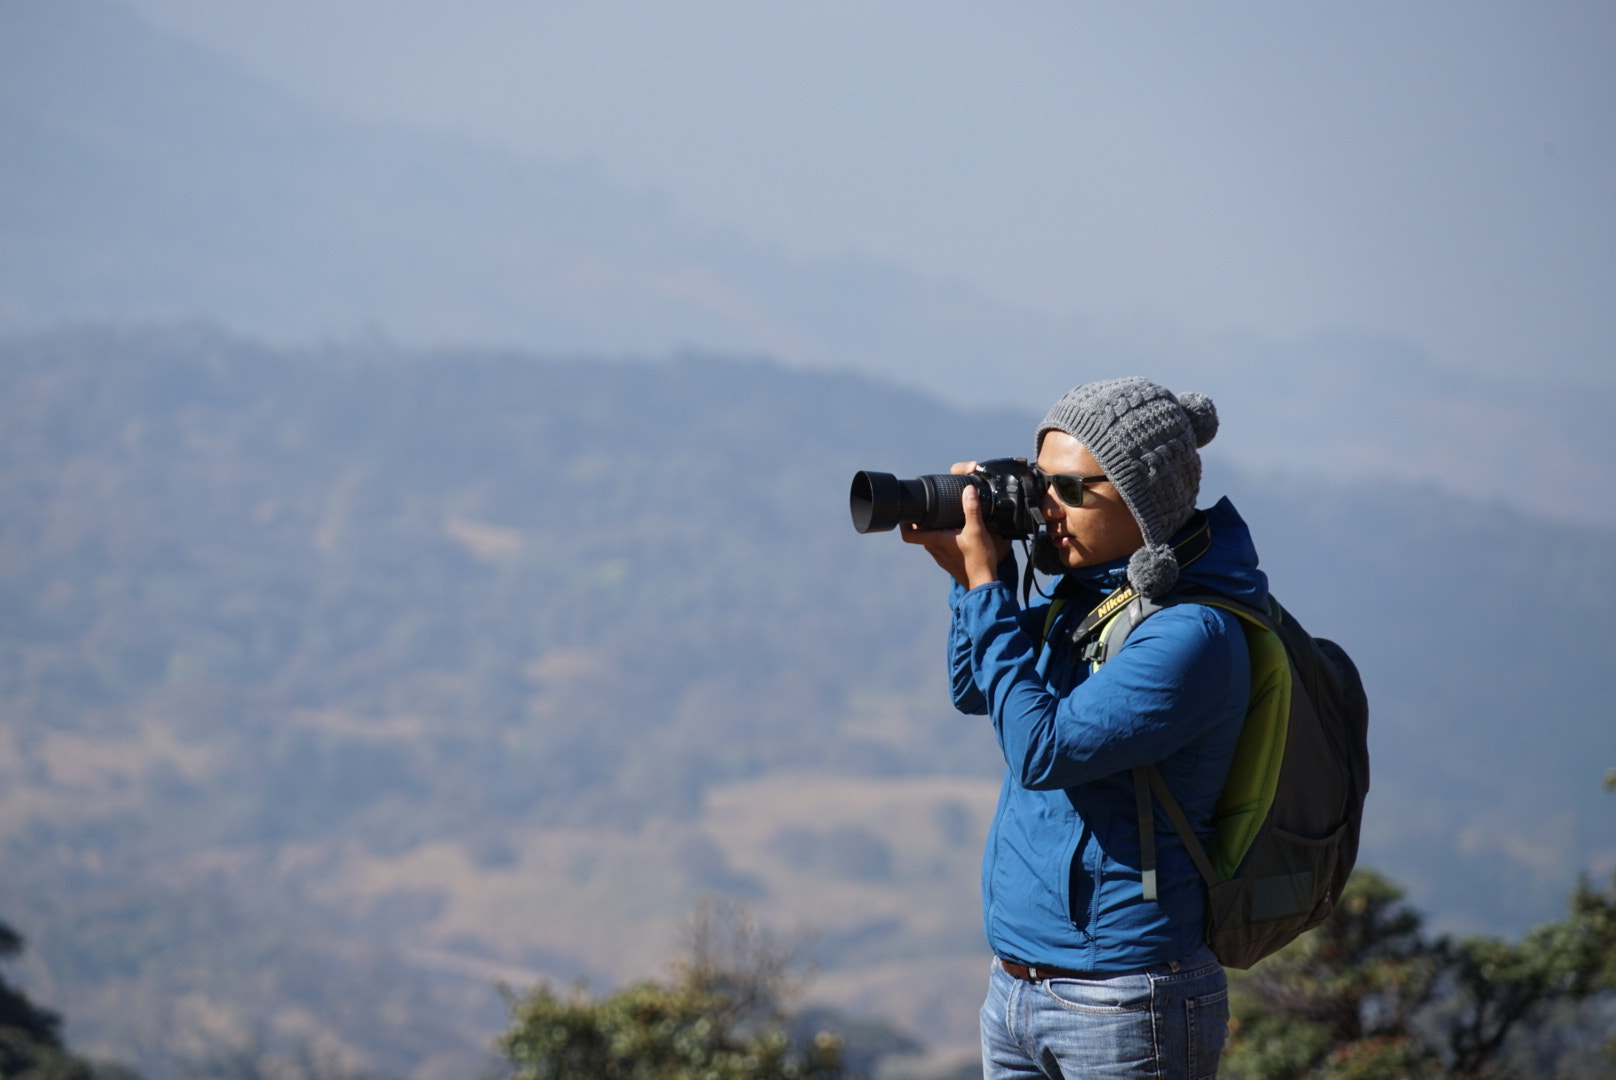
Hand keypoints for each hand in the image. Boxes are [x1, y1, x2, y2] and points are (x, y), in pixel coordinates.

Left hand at [900, 461, 1012, 588]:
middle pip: (919, 534)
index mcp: (935, 541)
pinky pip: (940, 547)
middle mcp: (934, 550)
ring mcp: (940, 557)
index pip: (909, 534)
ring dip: (933, 529)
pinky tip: (955, 533)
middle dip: (921, 520)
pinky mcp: (948, 561)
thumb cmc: (978, 560)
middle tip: (928, 507)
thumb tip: (969, 490)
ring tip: (942, 517)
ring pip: (930, 540)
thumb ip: (972, 509)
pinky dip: (942, 538)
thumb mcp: (977, 530)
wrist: (984, 583)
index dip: (904, 522)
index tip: (908, 511)